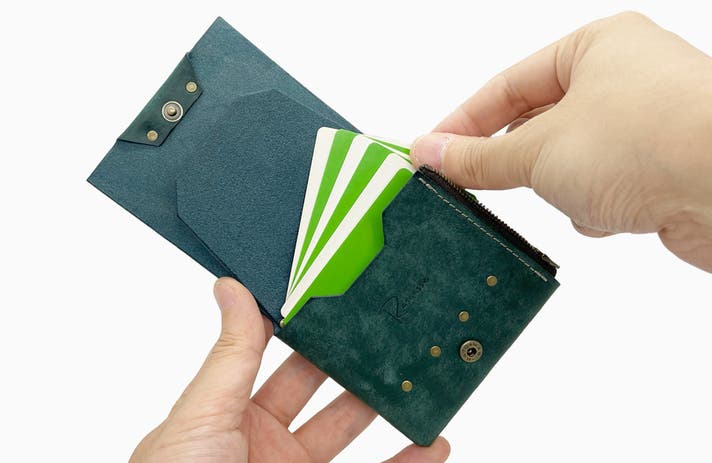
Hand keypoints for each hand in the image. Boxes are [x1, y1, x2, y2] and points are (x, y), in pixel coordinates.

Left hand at [130, 278, 449, 462]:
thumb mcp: (202, 414)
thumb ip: (230, 356)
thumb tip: (231, 287)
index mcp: (231, 413)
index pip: (271, 356)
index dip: (299, 325)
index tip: (331, 291)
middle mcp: (266, 441)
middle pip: (319, 388)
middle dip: (346, 356)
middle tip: (379, 323)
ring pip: (350, 430)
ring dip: (382, 404)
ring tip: (412, 372)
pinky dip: (408, 462)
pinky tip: (431, 445)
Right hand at [411, 11, 711, 271]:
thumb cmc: (649, 139)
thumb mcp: (540, 149)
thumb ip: (480, 156)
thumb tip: (432, 153)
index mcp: (595, 48)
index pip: (508, 85)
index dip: (464, 121)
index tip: (432, 151)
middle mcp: (623, 80)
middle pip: (537, 122)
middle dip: (509, 158)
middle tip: (466, 184)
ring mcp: (645, 125)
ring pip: (569, 159)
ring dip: (556, 185)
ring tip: (559, 196)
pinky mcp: (660, 170)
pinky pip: (602, 186)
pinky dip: (591, 205)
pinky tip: (602, 215)